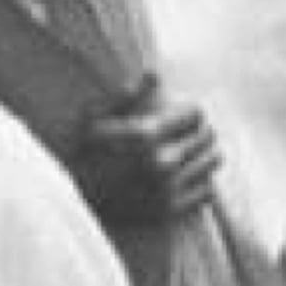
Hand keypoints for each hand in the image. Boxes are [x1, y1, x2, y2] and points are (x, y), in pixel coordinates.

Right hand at [67, 87, 221, 226]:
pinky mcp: (171, 211)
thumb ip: (128, 97)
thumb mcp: (96, 120)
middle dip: (198, 131)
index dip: (190, 111)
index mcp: (146, 135)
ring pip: (212, 162)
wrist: (74, 204)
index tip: (183, 115)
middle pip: (207, 136)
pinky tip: (187, 177)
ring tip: (189, 153)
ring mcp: (169, 189)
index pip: (196, 113)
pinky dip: (201, 181)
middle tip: (187, 134)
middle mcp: (162, 162)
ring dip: (203, 154)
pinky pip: (207, 190)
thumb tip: (154, 74)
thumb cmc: (83, 155)